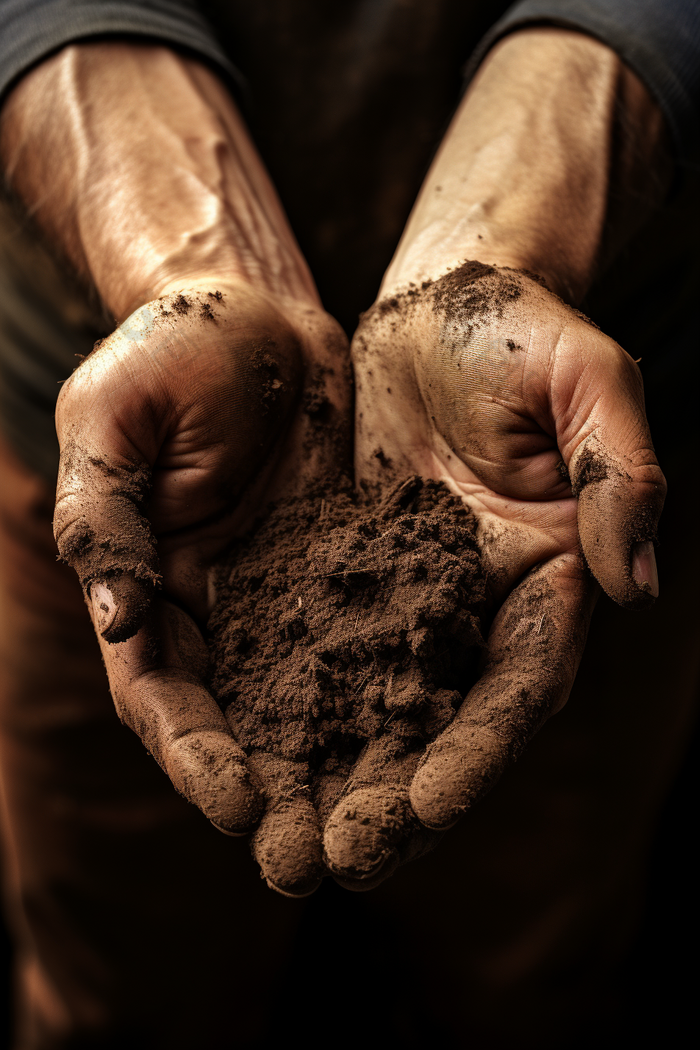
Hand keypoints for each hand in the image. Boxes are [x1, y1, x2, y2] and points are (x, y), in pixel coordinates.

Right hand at [54, 278, 349, 893]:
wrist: (254, 308)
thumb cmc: (166, 351)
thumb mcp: (111, 419)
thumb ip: (103, 517)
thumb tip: (117, 623)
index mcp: (145, 585)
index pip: (161, 694)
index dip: (192, 754)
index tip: (235, 805)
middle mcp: (217, 610)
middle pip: (238, 722)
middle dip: (271, 792)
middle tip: (311, 862)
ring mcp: (285, 596)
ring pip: (313, 700)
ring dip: (339, 768)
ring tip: (379, 833)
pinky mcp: (348, 570)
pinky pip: (375, 637)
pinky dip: (396, 689)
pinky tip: (430, 736)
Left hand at [321, 262, 663, 886]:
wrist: (442, 304)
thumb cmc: (525, 331)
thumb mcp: (590, 380)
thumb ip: (621, 473)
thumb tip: (639, 584)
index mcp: (548, 575)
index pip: (519, 685)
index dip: (477, 752)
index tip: (426, 810)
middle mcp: (477, 605)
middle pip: (437, 721)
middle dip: (389, 795)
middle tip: (332, 862)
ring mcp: (406, 595)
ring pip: (365, 704)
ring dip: (324, 775)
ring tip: (275, 842)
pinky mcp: (344, 572)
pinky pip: (306, 646)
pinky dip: (277, 704)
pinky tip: (235, 752)